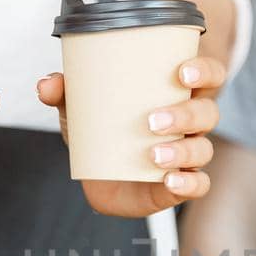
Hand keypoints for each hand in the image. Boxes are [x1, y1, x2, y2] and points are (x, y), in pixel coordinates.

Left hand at [36, 57, 222, 217]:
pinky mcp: (179, 185)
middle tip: (153, 120)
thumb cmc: (100, 127)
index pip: (209, 75)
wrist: (97, 172)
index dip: (205, 71)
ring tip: (153, 154)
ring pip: (203, 149)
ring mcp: (187, 154)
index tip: (182, 72)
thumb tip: (47, 85)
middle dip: (186, 115)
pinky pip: (199, 185)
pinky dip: (189, 184)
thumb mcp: (79, 106)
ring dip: (182, 151)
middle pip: (208, 113)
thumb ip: (64, 92)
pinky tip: (171, 181)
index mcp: (176, 93)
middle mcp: (190, 123)